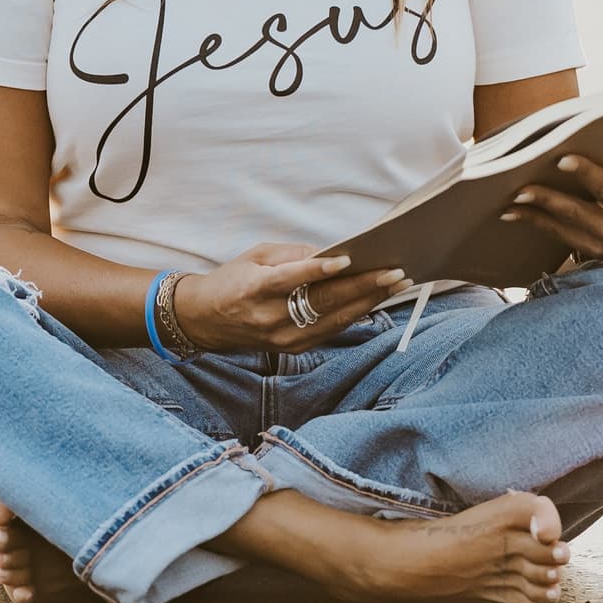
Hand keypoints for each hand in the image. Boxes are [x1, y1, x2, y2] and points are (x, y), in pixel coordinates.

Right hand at [171, 243, 412, 352]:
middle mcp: (270, 318)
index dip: (319, 270)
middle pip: (323, 303)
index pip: (292, 280)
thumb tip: (331, 253)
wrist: (205, 320)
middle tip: (395, 272)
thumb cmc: (232, 280)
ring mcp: (283, 338)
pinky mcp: (292, 348)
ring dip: (369, 301)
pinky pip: (330, 331)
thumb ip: (292, 255)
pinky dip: (355, 314)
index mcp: (255, 289)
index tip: (348, 259)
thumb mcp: (255, 256)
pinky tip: (376, 300)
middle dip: (363, 287)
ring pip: (334, 320)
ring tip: (397, 284)